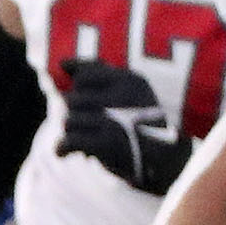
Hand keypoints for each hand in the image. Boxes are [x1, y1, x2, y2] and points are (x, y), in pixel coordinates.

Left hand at [59, 60, 191, 194]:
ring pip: (68, 121)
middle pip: (71, 99)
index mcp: (130, 80)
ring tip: (87, 138)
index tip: (92, 104)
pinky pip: (68, 140)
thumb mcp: (127, 91)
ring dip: (72, 132)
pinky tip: (65, 151)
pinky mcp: (105, 145)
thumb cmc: (139, 122)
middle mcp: (122, 97)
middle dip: (75, 114)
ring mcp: (114, 121)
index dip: (80, 91)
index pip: (83, 76)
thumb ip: (96, 73)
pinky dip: (62, 147)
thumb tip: (62, 62)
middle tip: (90, 126)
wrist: (164, 161)